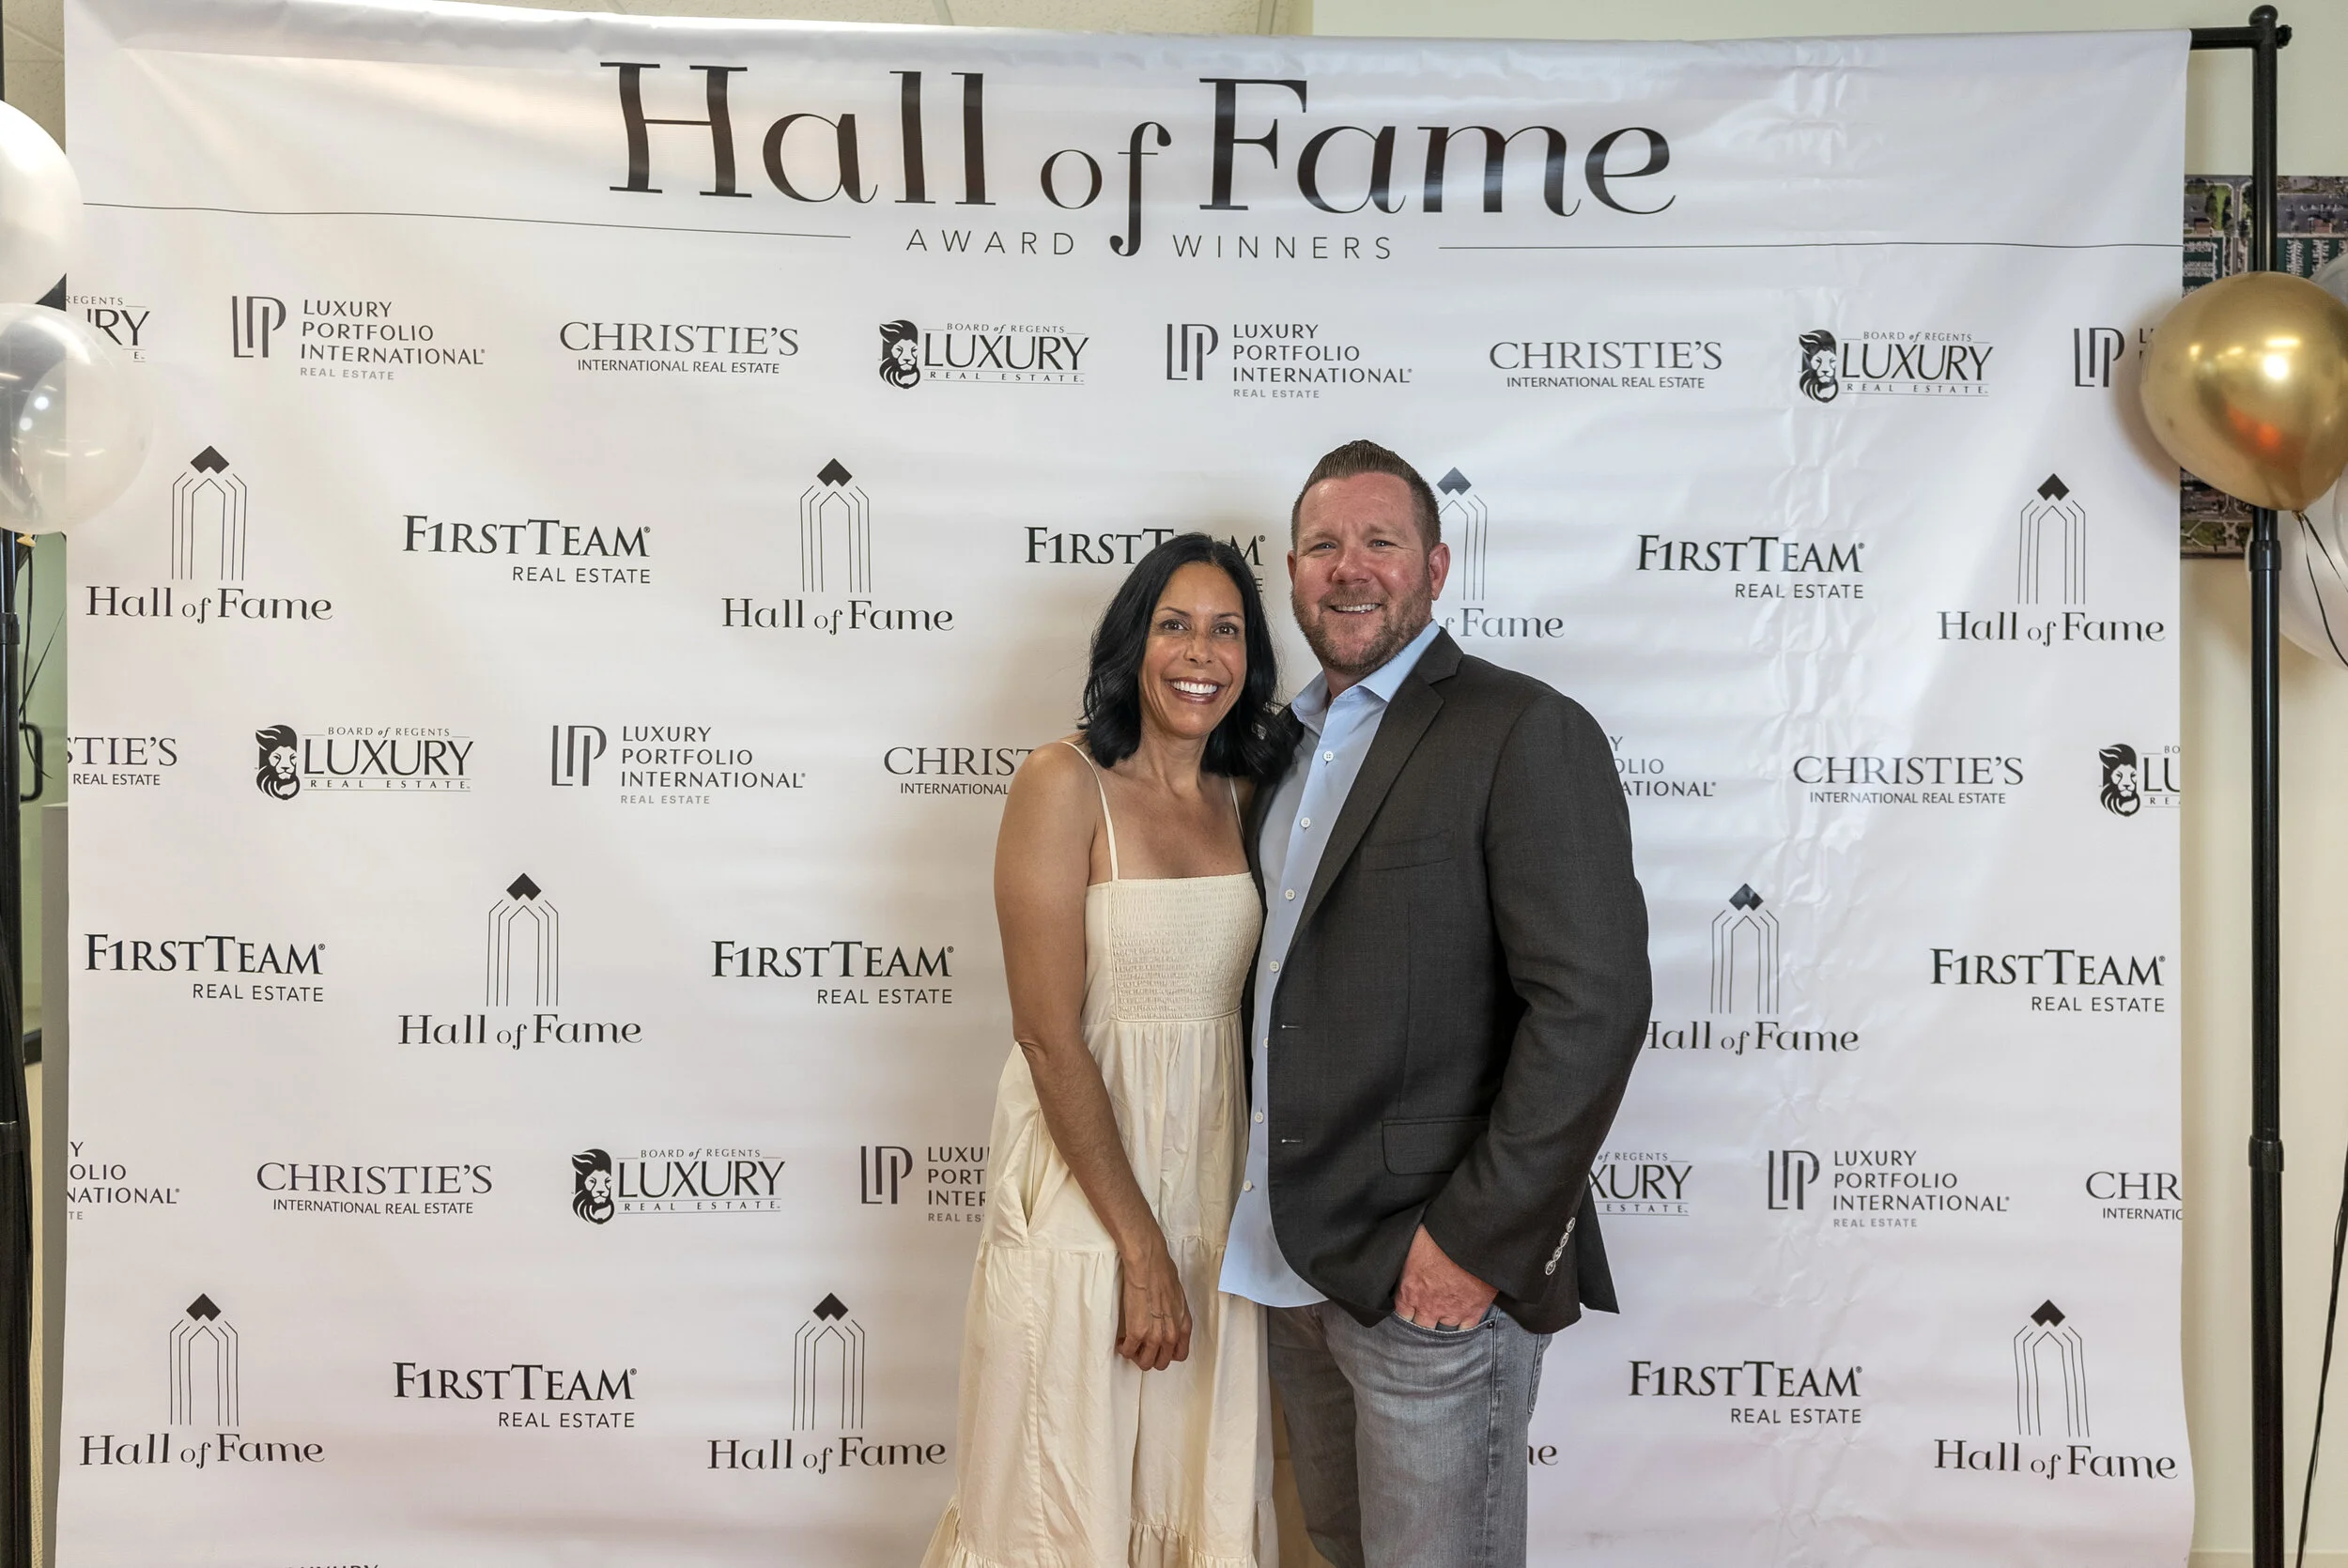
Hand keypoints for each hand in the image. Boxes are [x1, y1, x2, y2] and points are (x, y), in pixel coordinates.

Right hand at [1116, 1240, 1192, 1370]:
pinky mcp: (1137, 1333)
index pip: (1180, 1355)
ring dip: (1136, 1356)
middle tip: (1141, 1346)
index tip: (1158, 1347)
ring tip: (1130, 1344)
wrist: (1149, 1265)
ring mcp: (1154, 1336)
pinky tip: (1121, 1340)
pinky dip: (1123, 1348)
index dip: (1167, 1354)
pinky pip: (1128, 1351)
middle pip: (1162, 1363)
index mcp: (1184, 1326)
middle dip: (1150, 1357)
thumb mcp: (1179, 1298)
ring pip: (1145, 1363)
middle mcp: (1171, 1335)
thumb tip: (1168, 1318)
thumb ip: (1175, 1315)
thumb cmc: (1163, 1273)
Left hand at [1393, 1225, 1496, 1329]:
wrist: (1468, 1239)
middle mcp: (1428, 1306)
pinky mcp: (1473, 1310)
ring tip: (1445, 1319)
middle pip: (1421, 1326)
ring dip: (1443, 1324)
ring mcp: (1451, 1310)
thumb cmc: (1437, 1235)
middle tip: (1427, 1316)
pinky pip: (1466, 1328)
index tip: (1410, 1310)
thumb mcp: (1411, 1244)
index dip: (1407, 1312)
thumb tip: (1403, 1260)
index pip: (1402, 1314)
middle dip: (1423, 1322)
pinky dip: (1464, 1326)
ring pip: (1443, 1330)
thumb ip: (1405, 1261)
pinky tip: (1463, 1322)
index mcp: (1409, 1290)